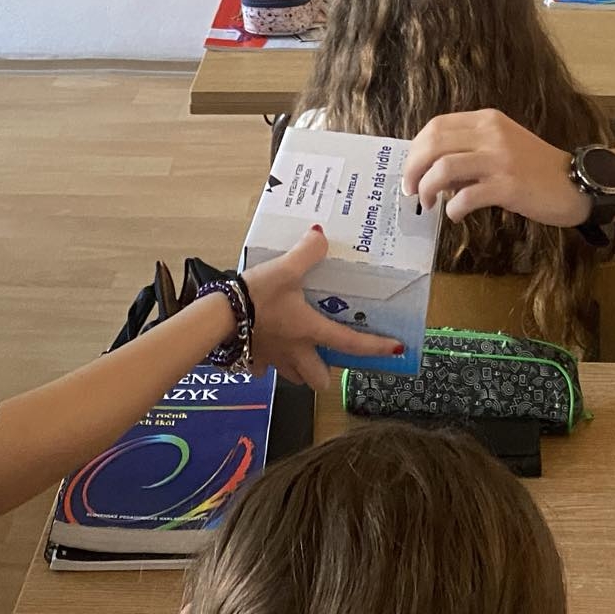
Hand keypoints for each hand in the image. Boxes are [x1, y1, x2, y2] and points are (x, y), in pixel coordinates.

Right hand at [243, 226, 403, 389]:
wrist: (217, 316)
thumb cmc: (257, 295)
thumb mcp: (285, 268)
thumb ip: (307, 253)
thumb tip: (322, 236)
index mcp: (310, 331)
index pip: (350, 344)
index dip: (375, 347)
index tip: (397, 351)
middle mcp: (295, 352)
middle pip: (319, 379)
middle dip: (327, 373)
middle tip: (329, 355)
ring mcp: (272, 359)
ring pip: (294, 376)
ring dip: (301, 369)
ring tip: (301, 350)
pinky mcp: (251, 359)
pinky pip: (265, 367)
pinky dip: (269, 360)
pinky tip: (267, 344)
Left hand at [401, 110, 588, 226]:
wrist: (577, 183)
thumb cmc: (536, 169)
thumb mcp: (502, 148)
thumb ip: (470, 153)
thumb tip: (434, 172)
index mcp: (487, 120)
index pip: (437, 126)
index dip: (416, 149)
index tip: (411, 170)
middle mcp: (492, 134)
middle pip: (433, 144)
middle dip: (413, 169)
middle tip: (410, 190)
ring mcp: (500, 159)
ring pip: (444, 168)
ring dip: (428, 188)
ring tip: (429, 204)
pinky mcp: (509, 186)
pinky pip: (467, 196)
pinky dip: (454, 208)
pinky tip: (455, 215)